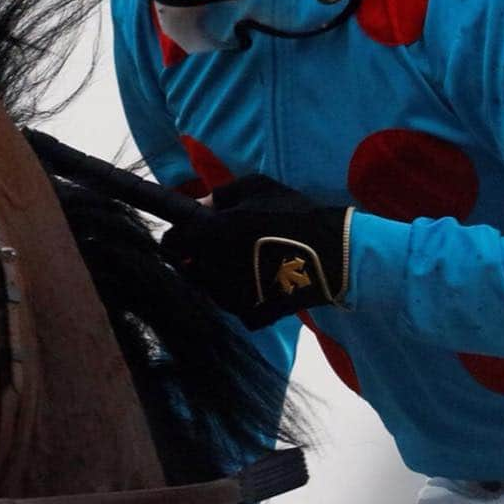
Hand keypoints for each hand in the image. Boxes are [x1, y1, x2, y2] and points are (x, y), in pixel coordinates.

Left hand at [162, 175, 351, 328]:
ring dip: (219, 278)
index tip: (186, 237)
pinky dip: (244, 295)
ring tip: (249, 262)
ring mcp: (230, 297)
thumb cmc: (292, 212)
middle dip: (197, 258)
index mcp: (209, 234)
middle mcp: (212, 269)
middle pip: (188, 269)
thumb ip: (220, 195)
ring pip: (211, 290)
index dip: (176, 239)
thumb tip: (198, 203)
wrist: (333, 253)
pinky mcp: (249, 317)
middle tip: (224, 247)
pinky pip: (236, 305)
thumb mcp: (256, 187)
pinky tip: (265, 279)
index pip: (170, 243)